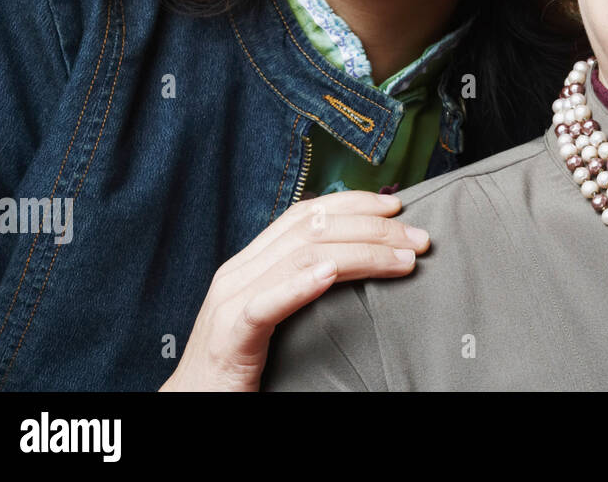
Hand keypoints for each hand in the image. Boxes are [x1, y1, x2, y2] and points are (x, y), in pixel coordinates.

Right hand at [160, 191, 426, 391]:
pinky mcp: (229, 338)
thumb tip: (351, 264)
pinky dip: (299, 285)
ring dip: (361, 253)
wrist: (189, 404)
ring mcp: (231, 301)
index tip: (397, 206)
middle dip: (373, 228)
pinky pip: (265, 304)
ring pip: (302, 257)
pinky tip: (329, 276)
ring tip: (401, 259)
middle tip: (418, 239)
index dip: (353, 203)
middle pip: (313, 229)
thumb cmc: (236, 360)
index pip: (305, 214)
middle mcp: (240, 272)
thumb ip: (300, 283)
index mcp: (251, 262)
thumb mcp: (272, 309)